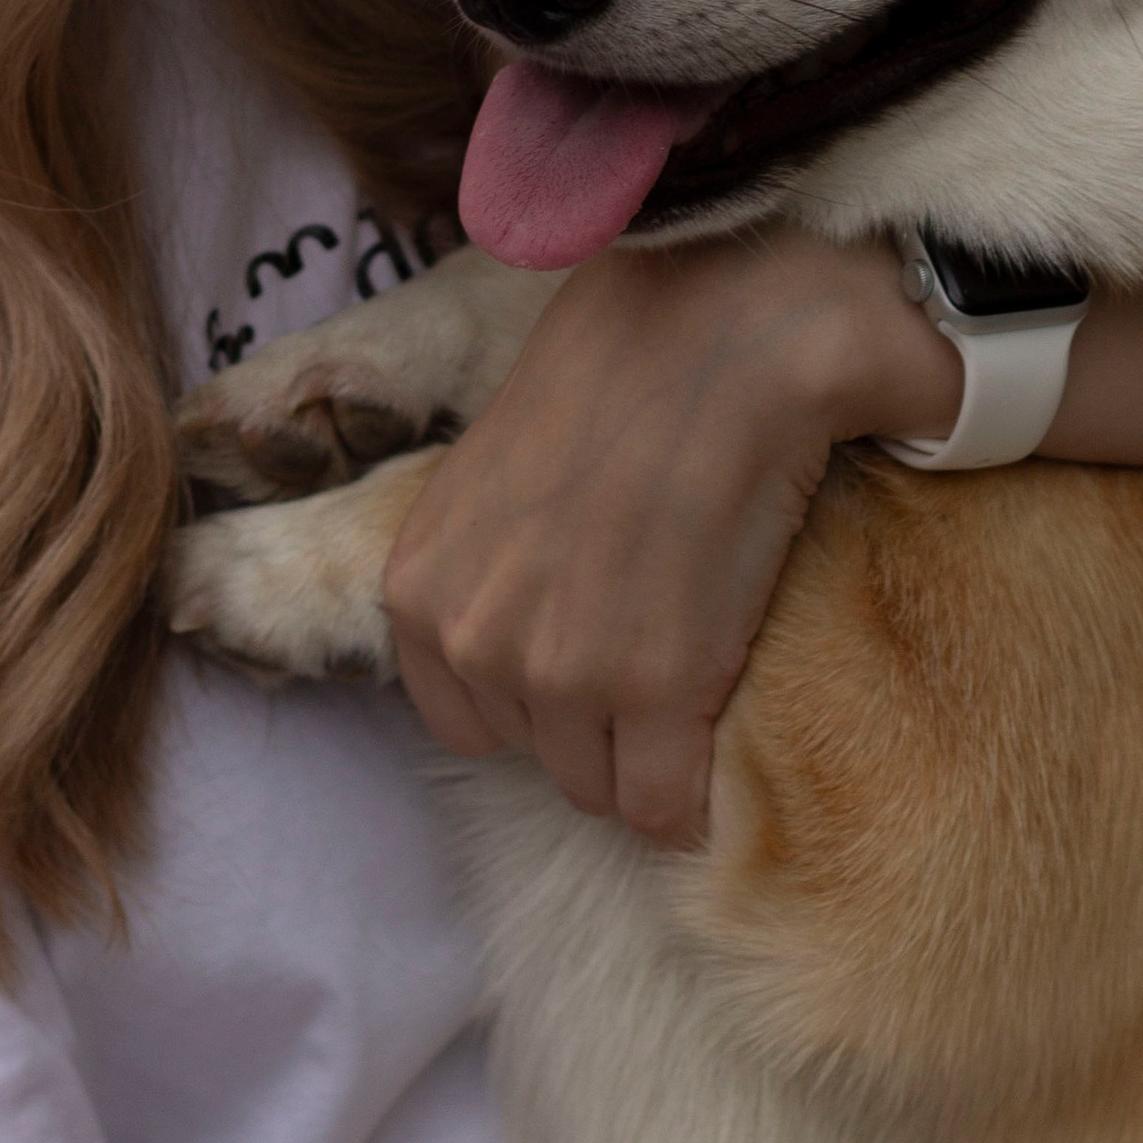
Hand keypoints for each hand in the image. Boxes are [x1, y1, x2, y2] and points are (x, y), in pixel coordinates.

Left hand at [381, 228, 957, 841]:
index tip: (598, 648)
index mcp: (420, 588)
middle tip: (661, 640)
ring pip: (603, 788)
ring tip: (698, 659)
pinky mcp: (657, 688)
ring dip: (652, 747)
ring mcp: (561, 671)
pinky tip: (721, 740)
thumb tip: (529, 611)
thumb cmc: (623, 371)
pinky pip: (664, 809)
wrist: (722, 333)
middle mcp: (472, 640)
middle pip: (540, 755)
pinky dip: (696, 795)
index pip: (467, 722)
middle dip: (599, 720)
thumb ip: (487, 560)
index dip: (540, 694)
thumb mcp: (494, 468)